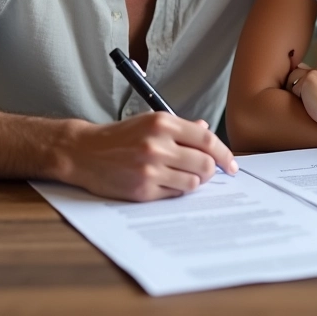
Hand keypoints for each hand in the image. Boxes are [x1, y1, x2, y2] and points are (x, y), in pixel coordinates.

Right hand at [60, 113, 236, 201]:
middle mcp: (157, 145)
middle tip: (207, 172)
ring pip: (193, 182)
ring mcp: (150, 169)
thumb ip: (181, 127)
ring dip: (194, 181)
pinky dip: (176, 190)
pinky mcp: (142, 190)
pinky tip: (167, 182)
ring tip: (183, 175)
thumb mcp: (151, 121)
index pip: (207, 139)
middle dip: (211, 170)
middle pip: (205, 164)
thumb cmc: (120, 136)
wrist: (84, 152)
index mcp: (163, 123)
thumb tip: (206, 130)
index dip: (225, 154)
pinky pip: (174, 194)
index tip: (231, 164)